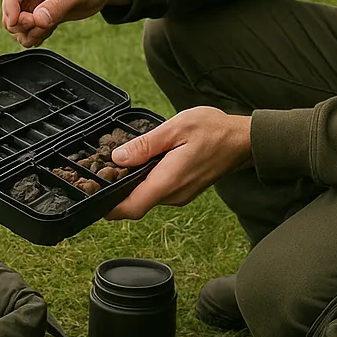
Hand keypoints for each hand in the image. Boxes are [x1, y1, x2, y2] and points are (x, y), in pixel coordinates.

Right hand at [1, 0, 131, 47]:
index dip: (10, 6)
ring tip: (44, 33)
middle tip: (38, 28)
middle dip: (19, 21)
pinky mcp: (39, 10)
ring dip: (25, 31)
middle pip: (10, 4)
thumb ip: (58, 5)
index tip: (16, 23)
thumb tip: (38, 20)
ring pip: (16, 18)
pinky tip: (46, 33)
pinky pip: (27, 26)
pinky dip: (33, 34)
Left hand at [105, 107, 251, 219]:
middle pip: (135, 203)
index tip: (93, 196)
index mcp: (168, 182)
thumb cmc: (213, 130)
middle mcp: (173, 195)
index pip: (131, 208)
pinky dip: (146, 181)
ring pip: (147, 197)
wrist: (243, 140)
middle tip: (101, 170)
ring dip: (133, 184)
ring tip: (120, 162)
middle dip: (117, 191)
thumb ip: (145, 145)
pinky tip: (144, 162)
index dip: (108, 207)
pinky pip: (159, 190)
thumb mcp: (175, 128)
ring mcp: (180, 194)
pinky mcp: (184, 190)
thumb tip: (118, 158)